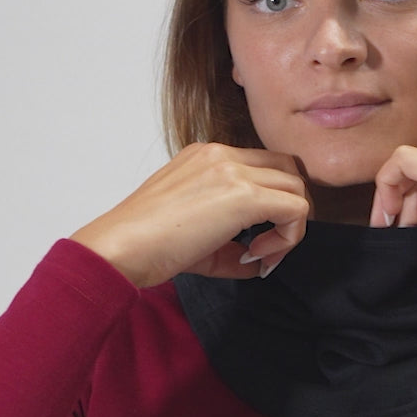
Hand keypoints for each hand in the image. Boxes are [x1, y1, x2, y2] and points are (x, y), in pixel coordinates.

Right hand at [70, 143, 310, 287]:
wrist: (119, 249)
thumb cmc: (145, 245)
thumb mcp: (194, 234)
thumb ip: (230, 243)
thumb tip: (258, 261)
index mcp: (207, 156)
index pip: (264, 166)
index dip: (273, 202)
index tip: (257, 241)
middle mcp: (221, 154)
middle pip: (288, 169)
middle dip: (292, 206)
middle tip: (274, 244)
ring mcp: (232, 170)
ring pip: (297, 186)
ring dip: (291, 224)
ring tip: (262, 254)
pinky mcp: (243, 193)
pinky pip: (296, 208)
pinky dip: (289, 236)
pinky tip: (260, 256)